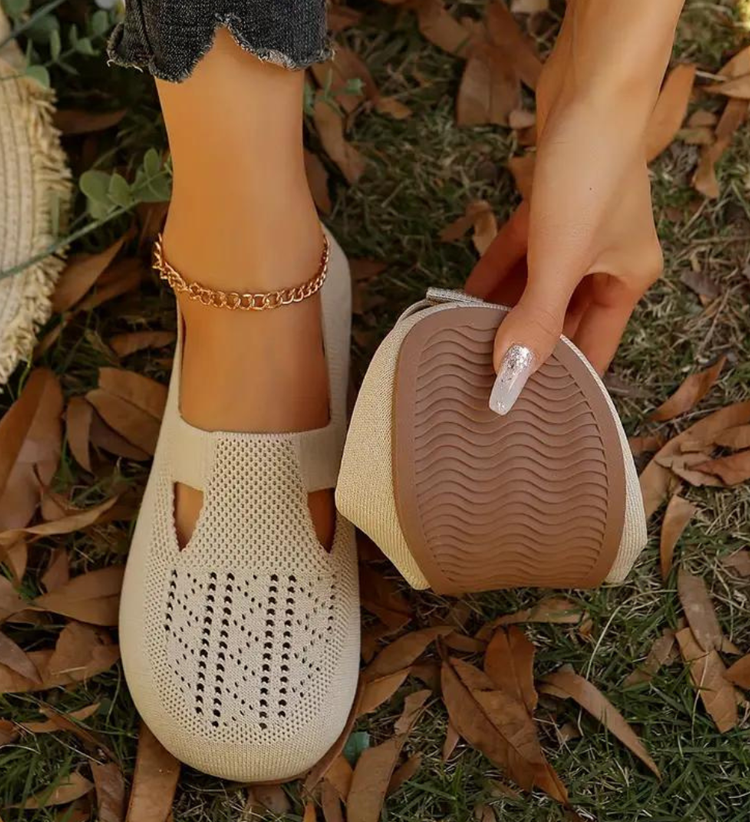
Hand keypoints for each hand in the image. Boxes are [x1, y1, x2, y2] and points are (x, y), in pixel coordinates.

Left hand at [465, 4, 668, 413]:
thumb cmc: (590, 174)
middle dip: (522, 343)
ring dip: (502, 310)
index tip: (523, 405)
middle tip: (481, 376)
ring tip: (463, 343)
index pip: (592, 347)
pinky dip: (496, 274)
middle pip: (558, 319)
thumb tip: (512, 373)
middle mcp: (604, 263)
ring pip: (535, 288)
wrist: (589, 87)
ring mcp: (576, 236)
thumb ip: (536, 316)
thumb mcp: (562, 257)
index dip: (560, 377)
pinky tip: (464, 298)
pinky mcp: (549, 210)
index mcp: (625, 282)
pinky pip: (520, 255)